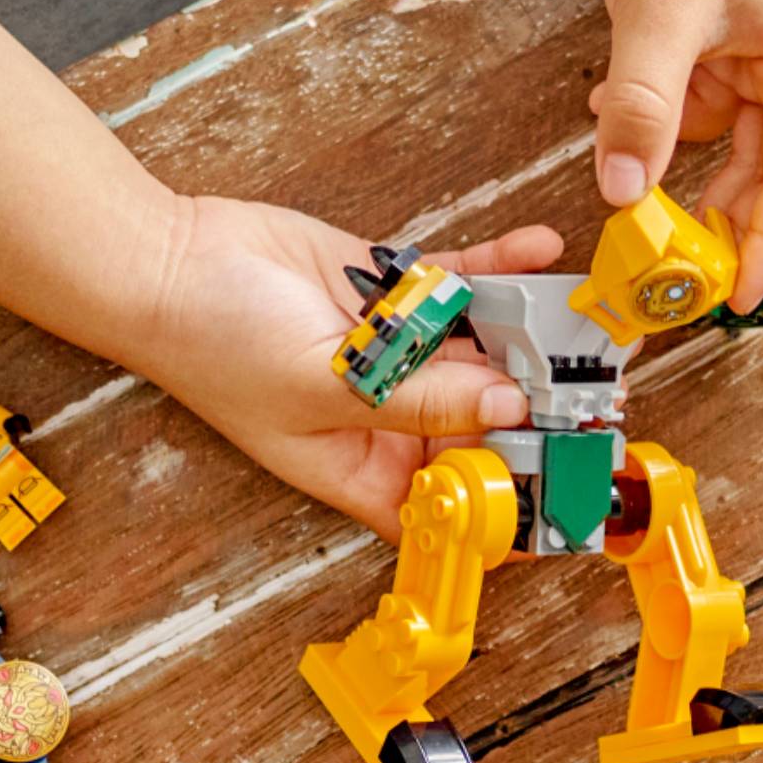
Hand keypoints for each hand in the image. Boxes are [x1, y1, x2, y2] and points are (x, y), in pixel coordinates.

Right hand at [128, 194, 560, 532]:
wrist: (167, 257)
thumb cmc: (214, 343)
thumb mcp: (325, 387)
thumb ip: (421, 399)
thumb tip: (507, 409)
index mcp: (360, 466)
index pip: (447, 505)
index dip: (505, 509)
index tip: (566, 492)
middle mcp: (383, 416)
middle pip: (477, 427)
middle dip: (533, 412)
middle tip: (595, 394)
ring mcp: (391, 352)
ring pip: (478, 353)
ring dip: (526, 336)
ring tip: (578, 321)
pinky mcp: (390, 292)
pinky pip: (459, 286)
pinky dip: (499, 269)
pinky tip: (539, 253)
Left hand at [593, 0, 762, 309]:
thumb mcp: (654, 14)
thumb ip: (643, 109)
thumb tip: (623, 193)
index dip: (762, 245)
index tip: (728, 301)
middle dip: (714, 212)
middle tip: (661, 269)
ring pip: (738, 142)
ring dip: (676, 153)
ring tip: (623, 158)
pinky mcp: (752, 43)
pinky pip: (714, 107)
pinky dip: (669, 115)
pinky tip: (616, 98)